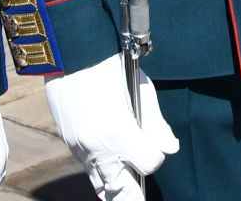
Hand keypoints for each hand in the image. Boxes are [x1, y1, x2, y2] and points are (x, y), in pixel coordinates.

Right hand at [45, 53, 179, 199]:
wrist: (71, 55)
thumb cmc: (110, 67)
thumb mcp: (142, 90)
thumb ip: (157, 125)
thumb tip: (170, 148)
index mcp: (119, 134)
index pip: (149, 163)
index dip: (155, 156)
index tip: (156, 145)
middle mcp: (98, 149)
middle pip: (121, 189)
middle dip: (134, 195)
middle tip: (141, 200)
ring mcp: (80, 149)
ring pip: (101, 185)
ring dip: (116, 192)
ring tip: (128, 198)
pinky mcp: (70, 143)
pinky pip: (87, 170)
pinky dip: (101, 176)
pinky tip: (109, 177)